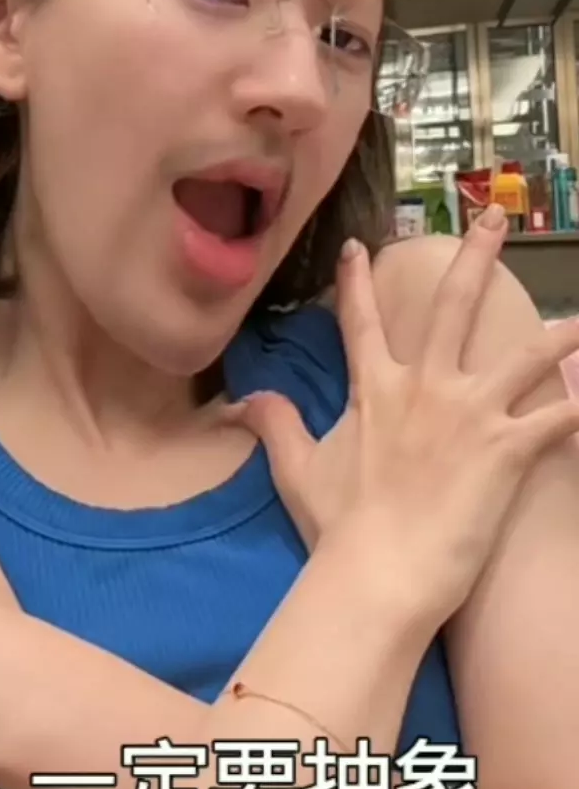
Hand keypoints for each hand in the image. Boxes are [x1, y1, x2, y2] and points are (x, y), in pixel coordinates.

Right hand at [227, 211, 578, 623]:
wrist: (377, 572)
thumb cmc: (337, 526)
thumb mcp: (297, 471)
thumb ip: (275, 426)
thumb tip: (241, 400)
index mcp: (376, 390)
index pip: (362, 321)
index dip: (358, 280)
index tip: (360, 244)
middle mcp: (426, 386)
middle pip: (454, 306)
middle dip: (476, 256)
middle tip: (496, 217)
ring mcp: (470, 413)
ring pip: (526, 355)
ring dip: (561, 333)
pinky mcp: (507, 448)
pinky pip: (558, 418)